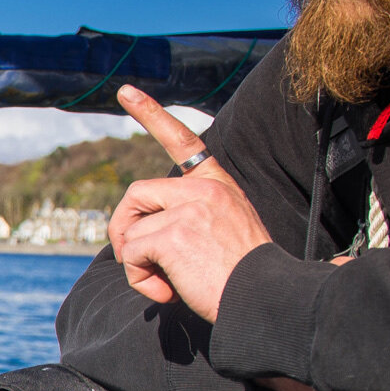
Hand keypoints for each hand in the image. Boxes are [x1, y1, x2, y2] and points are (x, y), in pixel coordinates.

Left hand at [107, 86, 274, 321]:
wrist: (266, 299)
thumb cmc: (244, 279)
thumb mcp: (221, 234)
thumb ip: (185, 221)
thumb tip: (133, 237)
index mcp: (218, 185)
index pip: (183, 141)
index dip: (151, 114)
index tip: (126, 91)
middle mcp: (205, 189)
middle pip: (135, 194)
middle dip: (123, 229)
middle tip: (133, 259)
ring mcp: (189, 208)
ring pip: (130, 230)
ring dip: (136, 263)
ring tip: (167, 282)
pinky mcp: (174, 233)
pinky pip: (132, 253)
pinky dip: (139, 278)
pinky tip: (168, 290)